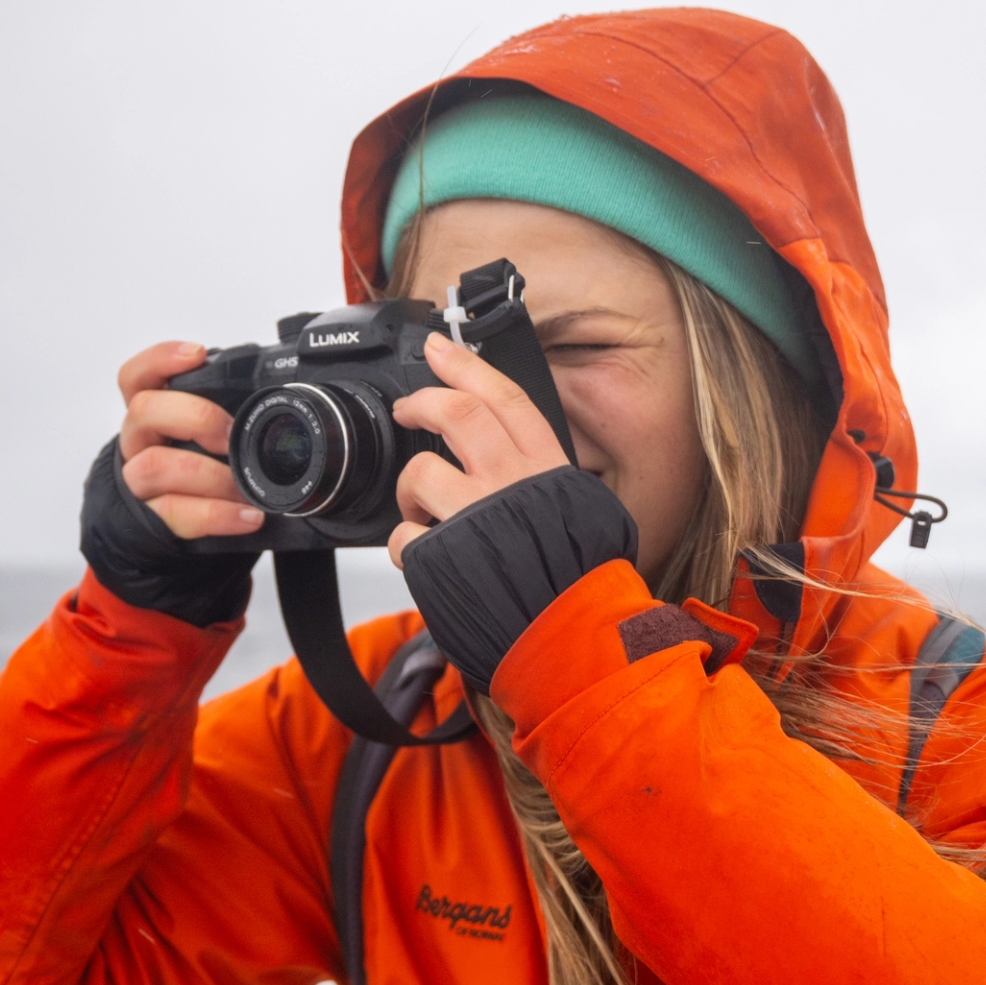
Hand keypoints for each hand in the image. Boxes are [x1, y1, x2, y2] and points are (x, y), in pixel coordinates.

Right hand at [115, 341, 264, 540]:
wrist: (176, 529)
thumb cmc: (197, 473)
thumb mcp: (205, 437)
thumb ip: (224, 413)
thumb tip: (281, 391)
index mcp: (151, 415)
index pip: (137, 377)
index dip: (160, 359)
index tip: (197, 354)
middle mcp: (138, 443)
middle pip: (144, 411)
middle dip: (196, 417)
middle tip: (231, 433)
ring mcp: (138, 482)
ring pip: (155, 465)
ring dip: (210, 475)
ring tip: (245, 487)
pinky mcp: (150, 520)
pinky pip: (176, 513)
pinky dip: (217, 515)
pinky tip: (247, 516)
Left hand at [385, 335, 574, 567]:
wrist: (568, 637)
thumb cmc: (576, 582)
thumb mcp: (581, 513)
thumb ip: (544, 481)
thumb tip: (520, 457)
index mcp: (545, 471)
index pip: (504, 399)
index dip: (467, 366)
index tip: (439, 347)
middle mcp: (510, 483)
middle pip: (456, 414)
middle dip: (423, 402)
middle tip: (407, 408)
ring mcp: (473, 517)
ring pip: (420, 473)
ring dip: (409, 490)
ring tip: (416, 509)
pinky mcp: (441, 555)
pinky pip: (403, 538)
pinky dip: (404, 545)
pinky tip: (420, 555)